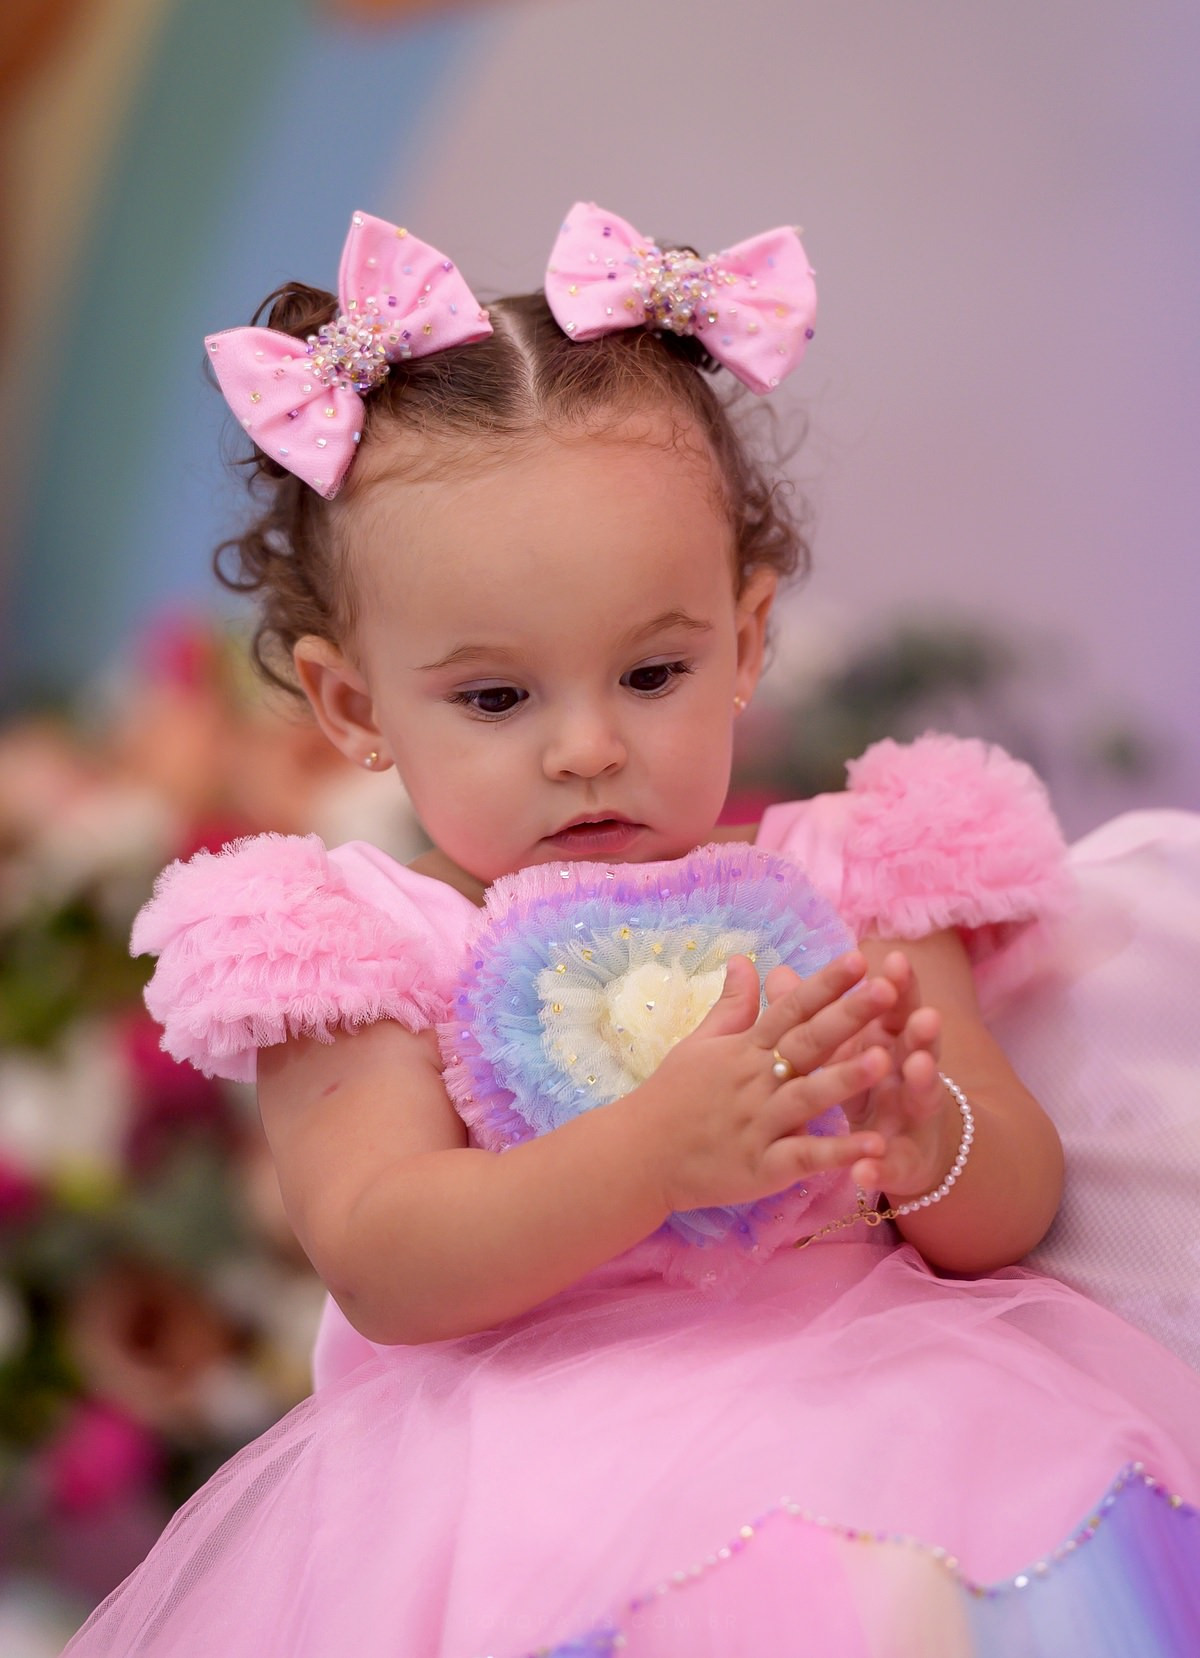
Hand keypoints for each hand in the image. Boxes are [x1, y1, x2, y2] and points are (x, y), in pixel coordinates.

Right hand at [632, 951, 893, 1216]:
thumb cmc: (670, 1097)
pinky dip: (838, 1153)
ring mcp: (759, 1124)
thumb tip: (744, 960)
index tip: (858, 958)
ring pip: (808, 1097)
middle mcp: (755, 1081)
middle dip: (848, 1016)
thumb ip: (731, 1006)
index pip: (789, 1009)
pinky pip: (804, 1157)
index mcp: (744, 1050)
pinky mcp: (762, 1167)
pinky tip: (875, 1146)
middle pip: (807, 1044)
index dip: (824, 984)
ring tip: (884, 1060)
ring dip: (845, 1079)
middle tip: (888, 990)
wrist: (636, 1156)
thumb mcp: (699, 1044)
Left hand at [765, 949, 953, 1201]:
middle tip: (924, 1012)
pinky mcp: (904, 1164)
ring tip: (917, 1065)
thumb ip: (814, 1013)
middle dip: (921, 1029)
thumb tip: (776, 973)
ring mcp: (911, 1119)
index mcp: (891, 1041)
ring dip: (922, 1080)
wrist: (902, 1151)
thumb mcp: (842, 1048)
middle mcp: (910, 1074)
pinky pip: (894, 1165)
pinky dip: (883, 1166)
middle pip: (919, 1046)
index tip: (894, 959)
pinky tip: (870, 1168)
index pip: (897, 1007)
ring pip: (920, 1097)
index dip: (898, 985)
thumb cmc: (865, 1084)